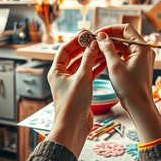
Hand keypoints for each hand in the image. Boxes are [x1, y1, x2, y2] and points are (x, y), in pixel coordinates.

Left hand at [45, 32, 106, 156]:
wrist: (73, 127)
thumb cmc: (72, 104)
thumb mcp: (82, 78)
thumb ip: (88, 59)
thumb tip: (93, 44)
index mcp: (56, 71)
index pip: (65, 50)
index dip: (75, 40)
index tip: (87, 33)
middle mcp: (62, 76)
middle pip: (74, 56)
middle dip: (85, 47)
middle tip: (97, 39)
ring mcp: (71, 83)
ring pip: (82, 65)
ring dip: (92, 57)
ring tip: (103, 49)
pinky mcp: (80, 90)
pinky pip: (87, 75)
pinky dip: (95, 68)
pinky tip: (104, 62)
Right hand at [95, 24, 160, 142]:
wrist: (139, 106)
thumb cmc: (129, 87)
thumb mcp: (115, 66)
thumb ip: (107, 48)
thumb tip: (100, 36)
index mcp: (142, 47)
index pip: (125, 29)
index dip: (110, 29)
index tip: (98, 33)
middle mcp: (144, 50)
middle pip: (124, 36)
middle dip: (109, 37)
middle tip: (95, 41)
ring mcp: (141, 58)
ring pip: (123, 46)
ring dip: (111, 46)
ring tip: (97, 49)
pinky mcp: (137, 65)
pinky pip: (125, 55)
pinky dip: (114, 54)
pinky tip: (104, 58)